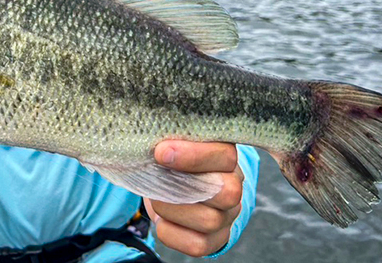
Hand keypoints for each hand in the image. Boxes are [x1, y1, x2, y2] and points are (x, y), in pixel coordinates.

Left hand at [144, 141, 242, 257]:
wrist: (177, 187)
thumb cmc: (173, 159)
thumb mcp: (174, 143)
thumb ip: (169, 138)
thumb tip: (146, 137)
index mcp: (227, 156)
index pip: (224, 156)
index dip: (193, 156)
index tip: (161, 152)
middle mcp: (234, 186)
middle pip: (227, 192)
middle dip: (184, 186)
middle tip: (157, 177)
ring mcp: (228, 215)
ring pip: (209, 220)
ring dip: (172, 208)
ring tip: (157, 197)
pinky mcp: (216, 239)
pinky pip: (198, 245)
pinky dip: (171, 232)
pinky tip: (162, 219)